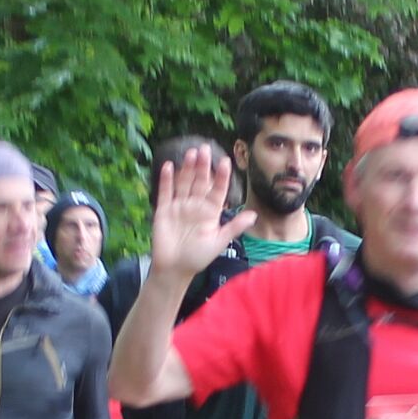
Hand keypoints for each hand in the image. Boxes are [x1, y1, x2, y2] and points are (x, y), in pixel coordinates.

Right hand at [148, 152, 254, 282]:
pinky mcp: (163, 210)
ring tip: (192, 153)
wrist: (174, 269)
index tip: (225, 162)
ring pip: (184, 183)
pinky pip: (166, 192)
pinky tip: (170, 165)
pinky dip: (167, 179)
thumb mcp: (219, 242)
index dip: (221, 177)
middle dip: (203, 166)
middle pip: (200, 182)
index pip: (217, 190)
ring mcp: (179, 206)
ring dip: (188, 169)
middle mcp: (195, 205)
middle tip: (206, 149)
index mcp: (210, 212)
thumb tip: (254, 215)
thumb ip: (234, 227)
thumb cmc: (198, 257)